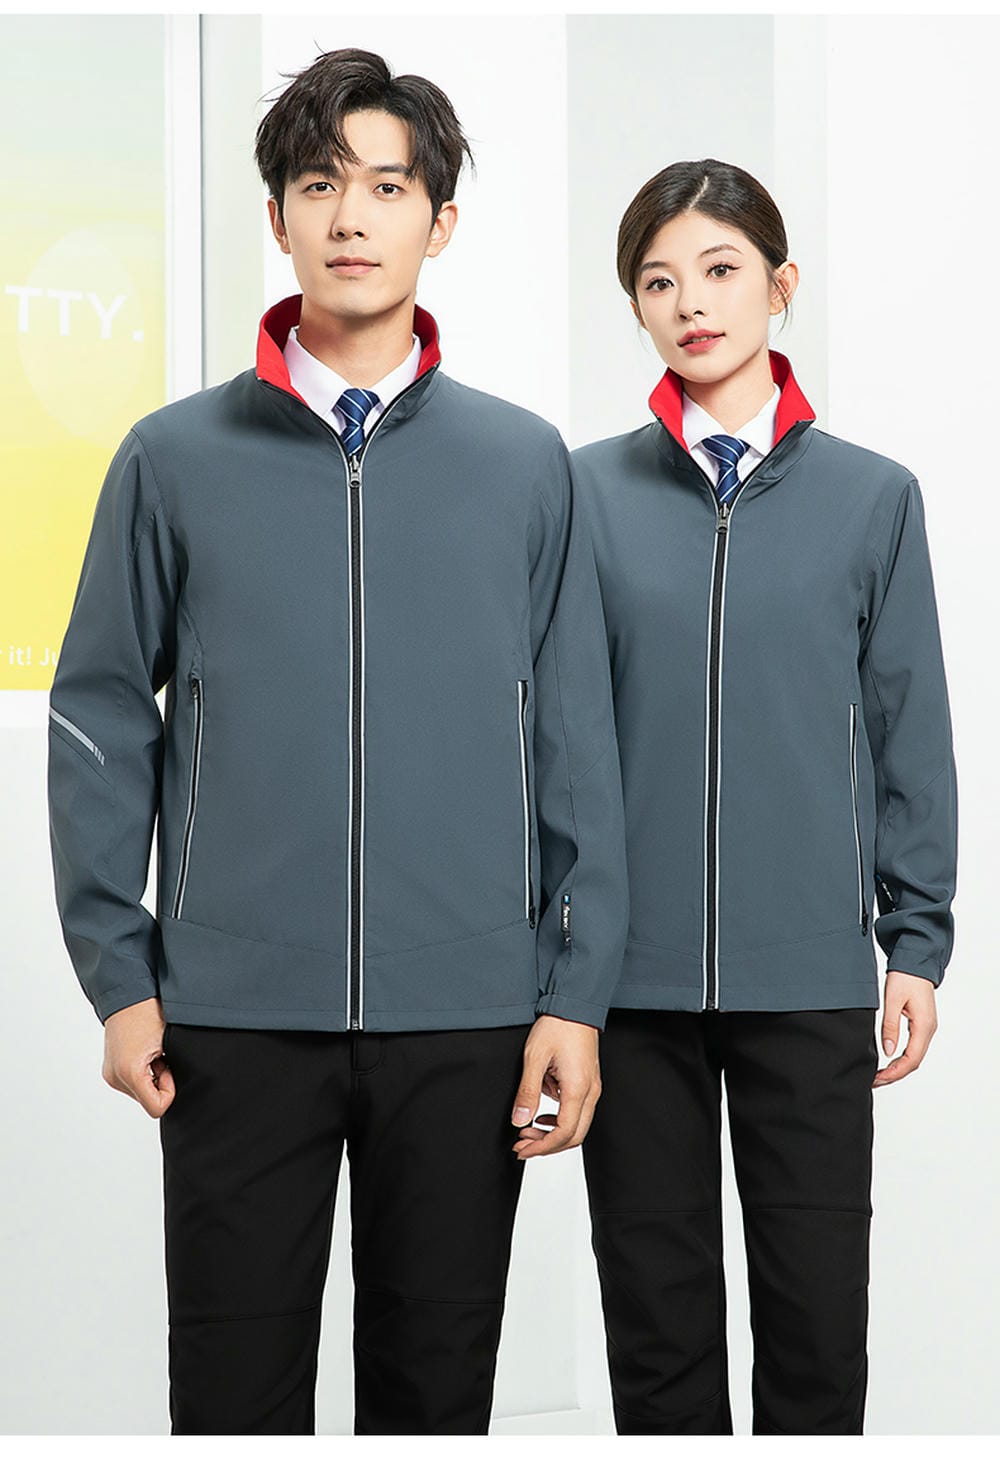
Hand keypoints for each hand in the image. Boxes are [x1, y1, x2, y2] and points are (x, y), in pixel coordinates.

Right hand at [102, 997, 174, 1117]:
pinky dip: (143, 1072)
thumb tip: (182, 1089)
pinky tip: (144, 1053)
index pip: (157, 1108)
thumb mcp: (169, 1042)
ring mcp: (111, 1075)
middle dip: (160, 1081)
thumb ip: (174, 1071)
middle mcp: (116, 1077)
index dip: (169, 1090)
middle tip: (161, 1056)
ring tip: (152, 1052)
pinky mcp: (110, 1071)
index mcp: (130, 1072)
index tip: (168, 1066)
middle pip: (148, 1101)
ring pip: (142, 1092)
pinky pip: (133, 1083)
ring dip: (152, 1076)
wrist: (127, 995)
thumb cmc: (148, 1012)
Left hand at [510, 1016, 600, 1158]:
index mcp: (577, 1089)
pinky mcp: (589, 1083)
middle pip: (574, 1136)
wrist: (575, 1005)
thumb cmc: (557, 1026)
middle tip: (522, 1146)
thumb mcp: (534, 1058)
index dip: (541, 1147)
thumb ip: (527, 1092)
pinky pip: (577, 1111)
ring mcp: (592, 1088)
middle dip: (546, 1146)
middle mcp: (590, 1092)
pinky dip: (558, 1119)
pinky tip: (541, 1115)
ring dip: (552, 1133)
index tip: (522, 1149)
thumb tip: (519, 1120)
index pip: (563, 1133)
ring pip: (577, 1126)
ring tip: (527, 1130)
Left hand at [873, 970, 937, 1087]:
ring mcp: (926, 1027)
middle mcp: (928, 1029)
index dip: (895, 1072)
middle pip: (914, 1061)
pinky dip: (901, 1058)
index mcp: (923, 1026)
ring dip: (898, 1068)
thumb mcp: (893, 1001)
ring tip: (879, 1074)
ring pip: (914, 1056)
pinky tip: (889, 1060)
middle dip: (895, 1074)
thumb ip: (890, 1026)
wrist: (915, 962)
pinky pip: (913, 1047)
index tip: (879, 1079)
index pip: (911, 1059)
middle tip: (875, 1081)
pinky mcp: (921, 1024)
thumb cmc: (905, 977)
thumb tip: (887, 1051)